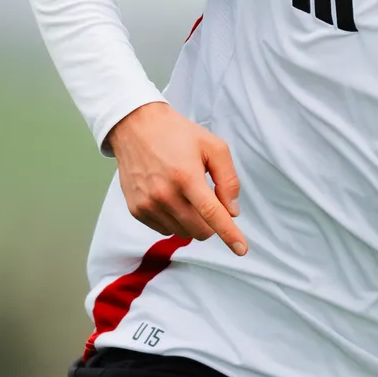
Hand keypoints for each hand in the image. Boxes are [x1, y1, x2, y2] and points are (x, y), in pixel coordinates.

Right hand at [106, 102, 245, 254]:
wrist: (135, 127)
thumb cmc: (178, 135)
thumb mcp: (214, 147)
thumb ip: (228, 179)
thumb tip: (232, 212)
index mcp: (186, 177)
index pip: (212, 214)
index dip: (229, 234)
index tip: (241, 249)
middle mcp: (164, 194)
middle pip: (199, 230)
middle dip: (212, 223)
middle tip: (209, 200)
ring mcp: (147, 204)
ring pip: (182, 233)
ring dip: (193, 221)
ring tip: (187, 193)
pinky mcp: (136, 210)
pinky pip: (164, 229)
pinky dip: (175, 220)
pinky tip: (172, 198)